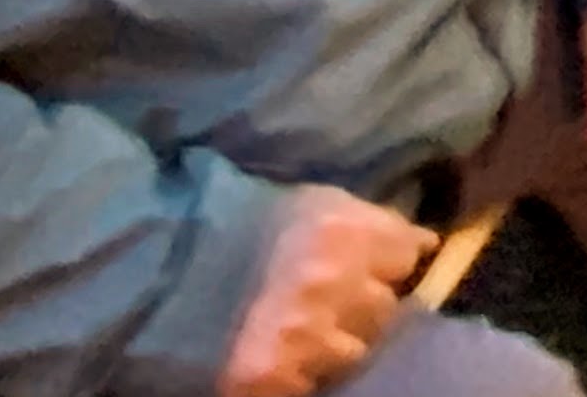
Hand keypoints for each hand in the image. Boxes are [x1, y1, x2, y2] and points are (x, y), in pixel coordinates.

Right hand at [219, 187, 429, 396]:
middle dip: (364, 308)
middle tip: (327, 305)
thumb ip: (370, 224)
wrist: (159, 278)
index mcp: (344, 227)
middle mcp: (333, 278)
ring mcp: (307, 333)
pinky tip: (280, 358)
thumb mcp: (310, 207)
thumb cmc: (243, 232)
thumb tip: (427, 244)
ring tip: (300, 334)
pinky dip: (300, 377)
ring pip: (356, 351)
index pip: (408, 252)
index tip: (375, 268)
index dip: (390, 263)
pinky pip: (314, 384)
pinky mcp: (276, 378)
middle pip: (386, 307)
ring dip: (334, 347)